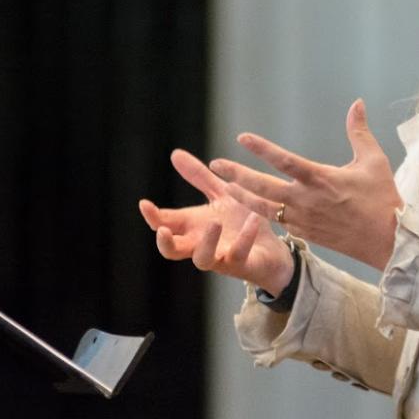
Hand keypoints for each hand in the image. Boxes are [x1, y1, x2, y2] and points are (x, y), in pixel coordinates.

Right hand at [140, 149, 293, 292]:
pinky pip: (239, 254)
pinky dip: (245, 237)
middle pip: (173, 251)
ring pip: (203, 259)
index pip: (165, 224)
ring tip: (214, 222)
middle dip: (165, 242)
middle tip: (162, 230)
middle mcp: (201, 245)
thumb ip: (199, 177)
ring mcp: (220, 257)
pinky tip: (253, 219)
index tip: (144, 203)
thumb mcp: (220, 194)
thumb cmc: (241, 222)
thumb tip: (175, 153)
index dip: (152, 216)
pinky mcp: (242, 264)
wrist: (273, 247)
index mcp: (193, 227)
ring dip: (207, 242)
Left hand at [214, 99, 402, 270]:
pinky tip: (251, 206)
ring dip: (242, 197)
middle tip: (216, 164)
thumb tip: (357, 103)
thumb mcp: (374, 160)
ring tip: (224, 188)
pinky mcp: (305, 233)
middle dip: (237, 175)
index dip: (262, 149)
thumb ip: (359, 131)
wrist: (387, 241)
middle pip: (264, 187)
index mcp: (322, 179)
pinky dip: (262, 213)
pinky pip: (278, 221)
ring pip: (264, 208)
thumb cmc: (383, 198)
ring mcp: (303, 219)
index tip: (242, 137)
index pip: (285, 160)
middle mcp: (307, 200)